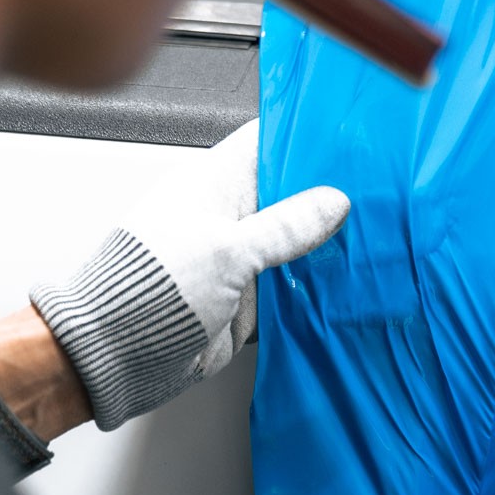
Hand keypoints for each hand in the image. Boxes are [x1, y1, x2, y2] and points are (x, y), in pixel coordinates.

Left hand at [29, 120, 349, 430]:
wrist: (118, 357)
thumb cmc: (148, 291)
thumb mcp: (229, 249)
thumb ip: (286, 226)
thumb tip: (333, 203)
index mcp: (213, 185)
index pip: (266, 144)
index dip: (305, 137)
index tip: (349, 139)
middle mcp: (226, 218)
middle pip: (288, 196)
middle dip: (327, 197)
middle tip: (376, 193)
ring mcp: (236, 261)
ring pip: (293, 245)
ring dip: (324, 247)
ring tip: (374, 238)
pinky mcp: (244, 302)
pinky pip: (289, 291)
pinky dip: (313, 291)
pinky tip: (346, 287)